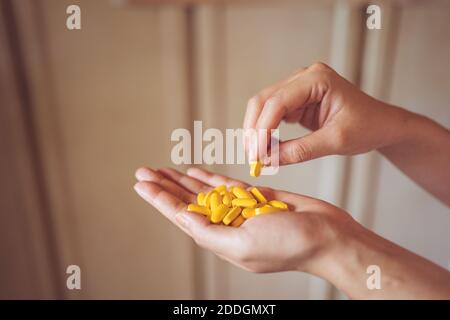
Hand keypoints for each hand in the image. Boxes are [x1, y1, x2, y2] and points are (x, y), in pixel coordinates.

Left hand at [133, 166, 354, 273]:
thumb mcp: (245, 244)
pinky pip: (225, 185)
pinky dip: (209, 178)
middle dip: (165, 186)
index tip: (141, 184)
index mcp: (220, 239)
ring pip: (203, 192)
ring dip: (182, 180)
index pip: (181, 215)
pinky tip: (194, 171)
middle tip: (143, 171)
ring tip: (162, 169)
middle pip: (187, 201)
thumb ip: (210, 232)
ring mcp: (240, 209)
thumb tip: (182, 217)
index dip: (159, 199)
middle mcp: (226, 224)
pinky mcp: (254, 197)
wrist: (328, 236)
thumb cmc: (292, 245)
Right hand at [243, 62, 413, 164]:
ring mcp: (297, 87)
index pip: (278, 101)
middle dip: (254, 130)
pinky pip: (272, 115)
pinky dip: (265, 132)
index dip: (262, 129)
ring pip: (263, 107)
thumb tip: (268, 161)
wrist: (380, 124)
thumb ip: (300, 150)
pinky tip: (265, 149)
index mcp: (317, 78)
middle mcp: (303, 77)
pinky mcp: (295, 100)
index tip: (257, 155)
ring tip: (256, 156)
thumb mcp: (335, 141)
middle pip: (263, 101)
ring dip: (256, 132)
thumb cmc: (367, 127)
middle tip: (252, 158)